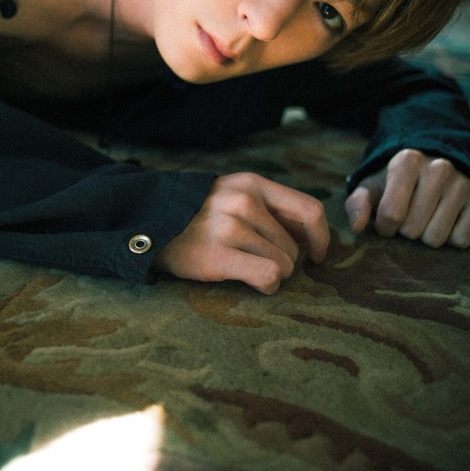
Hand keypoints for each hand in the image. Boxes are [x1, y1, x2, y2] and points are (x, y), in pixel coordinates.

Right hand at [154, 172, 329, 294]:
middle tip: (258, 263)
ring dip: (272, 275)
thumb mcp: (233, 194)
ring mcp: (230, 227)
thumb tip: (310, 235)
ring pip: (283, 265)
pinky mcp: (217, 254)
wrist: (147, 220)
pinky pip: (267, 276)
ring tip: (245, 269)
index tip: (318, 255)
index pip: (309, 210)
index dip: (321, 238)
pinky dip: (266, 286)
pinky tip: (251, 283)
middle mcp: (244, 201)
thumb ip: (268, 207)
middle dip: (283, 262)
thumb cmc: (196, 215)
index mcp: (252, 184)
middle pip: (294, 248)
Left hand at [345, 148, 469, 248]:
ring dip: (427, 236)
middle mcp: (438, 168)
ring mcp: (463, 182)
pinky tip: (447, 221)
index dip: (385, 227)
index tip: (387, 221)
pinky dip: (452, 238)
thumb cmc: (399, 182)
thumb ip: (358, 204)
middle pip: (412, 230)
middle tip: (410, 216)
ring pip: (436, 238)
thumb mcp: (374, 187)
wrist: (438, 166)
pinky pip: (461, 239)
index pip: (391, 214)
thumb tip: (357, 227)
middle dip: (406, 231)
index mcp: (407, 161)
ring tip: (427, 218)